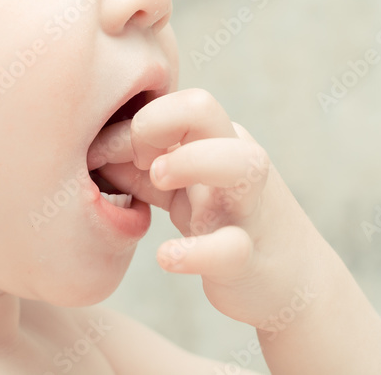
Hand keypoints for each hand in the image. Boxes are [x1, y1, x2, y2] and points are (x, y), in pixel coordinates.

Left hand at [91, 88, 318, 331]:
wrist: (293, 280)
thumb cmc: (224, 222)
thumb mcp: (180, 187)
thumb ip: (137, 167)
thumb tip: (87, 149)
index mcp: (216, 139)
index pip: (171, 101)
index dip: (132, 122)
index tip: (103, 157)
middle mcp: (235, 162)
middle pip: (203, 107)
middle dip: (157, 121)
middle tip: (139, 162)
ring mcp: (247, 207)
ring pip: (240, 162)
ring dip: (191, 161)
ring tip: (159, 179)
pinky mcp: (249, 258)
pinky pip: (230, 247)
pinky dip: (196, 252)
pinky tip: (166, 256)